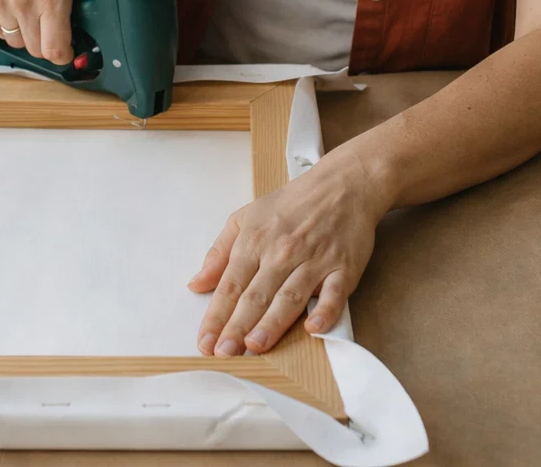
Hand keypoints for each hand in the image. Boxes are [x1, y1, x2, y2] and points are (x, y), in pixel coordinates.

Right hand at [0, 0, 97, 64]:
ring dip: (28, 35)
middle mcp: (23, 1)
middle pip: (35, 49)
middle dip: (49, 45)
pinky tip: (17, 8)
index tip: (72, 49)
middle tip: (58, 30)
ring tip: (37, 16)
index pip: (55, 49)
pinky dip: (7, 24)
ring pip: (14, 39)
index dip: (66, 55)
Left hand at [187, 148, 389, 354]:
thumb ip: (219, 252)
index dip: (216, 315)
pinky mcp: (344, 268)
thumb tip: (196, 284)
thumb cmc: (291, 204)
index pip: (230, 285)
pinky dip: (325, 311)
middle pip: (256, 295)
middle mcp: (282, 253)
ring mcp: (314, 261)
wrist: (342, 185)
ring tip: (254, 346)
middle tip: (224, 353)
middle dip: (237, 326)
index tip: (204, 341)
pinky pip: (334, 293)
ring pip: (289, 297)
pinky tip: (313, 329)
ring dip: (272, 323)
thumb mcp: (245, 217)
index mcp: (255, 241)